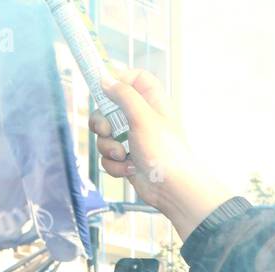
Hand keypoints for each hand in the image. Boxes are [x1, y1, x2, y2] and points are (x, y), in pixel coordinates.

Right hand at [92, 68, 229, 236]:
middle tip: (107, 130)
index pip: (136, 78)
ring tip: (123, 155)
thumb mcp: (143, 116)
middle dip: (102, 122)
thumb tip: (105, 80)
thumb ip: (124, 95)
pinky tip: (128, 169)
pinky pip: (108, 156)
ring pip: (104, 135)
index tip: (107, 88)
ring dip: (108, 147)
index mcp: (151, 103)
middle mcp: (141, 119)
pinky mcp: (127, 159)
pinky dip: (114, 164)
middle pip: (109, 107)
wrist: (171, 189)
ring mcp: (132, 140)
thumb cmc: (163, 152)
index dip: (120, 80)